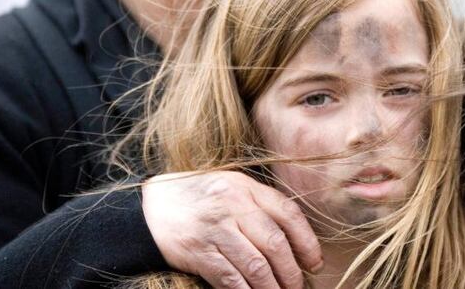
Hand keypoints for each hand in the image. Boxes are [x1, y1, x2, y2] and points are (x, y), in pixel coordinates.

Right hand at [142, 171, 321, 288]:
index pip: (288, 214)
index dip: (307, 241)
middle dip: (292, 271)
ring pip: (255, 266)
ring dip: (272, 287)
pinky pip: (230, 279)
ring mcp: (215, 230)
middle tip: (298, 285)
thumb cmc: (200, 196)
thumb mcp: (232, 186)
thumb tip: (294, 238)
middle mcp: (232, 206)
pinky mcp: (198, 252)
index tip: (314, 261)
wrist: (150, 205)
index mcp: (246, 188)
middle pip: (275, 244)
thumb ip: (260, 204)